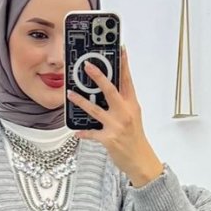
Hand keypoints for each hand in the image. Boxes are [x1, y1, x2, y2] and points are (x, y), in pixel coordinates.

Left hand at [65, 45, 163, 183]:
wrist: (140, 160)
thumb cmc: (135, 137)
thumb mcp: (133, 116)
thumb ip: (122, 102)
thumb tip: (107, 89)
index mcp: (132, 105)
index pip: (127, 81)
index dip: (124, 64)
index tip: (120, 50)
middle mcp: (125, 113)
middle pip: (111, 90)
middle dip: (98, 77)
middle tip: (87, 66)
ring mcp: (116, 125)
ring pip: (96, 110)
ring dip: (81, 101)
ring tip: (70, 94)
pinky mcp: (109, 139)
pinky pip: (92, 133)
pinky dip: (83, 132)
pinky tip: (76, 130)